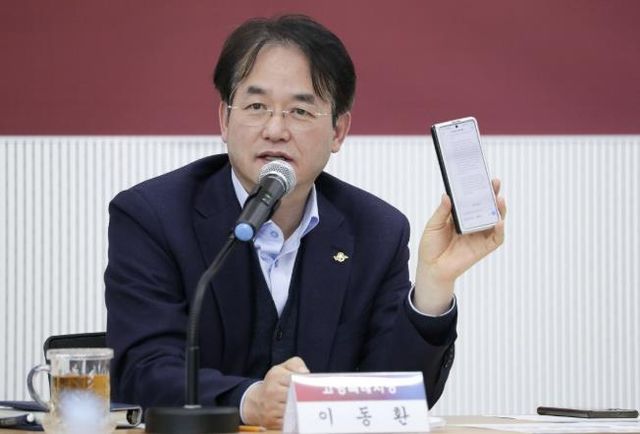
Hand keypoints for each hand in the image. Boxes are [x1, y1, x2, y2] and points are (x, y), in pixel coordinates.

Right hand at [242, 356, 308, 428]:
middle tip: (314, 397)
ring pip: (294, 409)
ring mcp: (271, 407)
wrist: (256, 402)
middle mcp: (272, 391)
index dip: (306, 383)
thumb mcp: (283, 368)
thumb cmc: (275, 383)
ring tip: (307, 405)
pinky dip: (296, 418)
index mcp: (276, 376)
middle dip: (306, 396)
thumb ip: (296, 365)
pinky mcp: (273, 421)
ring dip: (303, 408)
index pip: (296, 379)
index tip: (312, 386)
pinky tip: (298, 414)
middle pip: (297, 395)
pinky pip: (290, 420)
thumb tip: (305, 372)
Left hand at [414, 179, 506, 314]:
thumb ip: (442, 211)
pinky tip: (498, 221)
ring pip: (495, 220)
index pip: (473, 199)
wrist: (431, 267)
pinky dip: (499, 230)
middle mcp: (473, 224)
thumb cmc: (431, 246)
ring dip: (500, 210)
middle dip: (493, 194)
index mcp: (461, 216)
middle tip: (495, 183)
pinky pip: (496, 238)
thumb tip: (447, 195)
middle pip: (487, 207)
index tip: (481, 176)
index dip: (479, 188)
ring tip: (499, 199)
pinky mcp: (483, 248)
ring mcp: (480, 235)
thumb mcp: (433, 225)